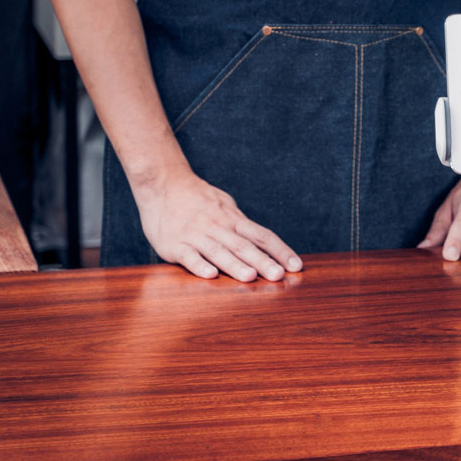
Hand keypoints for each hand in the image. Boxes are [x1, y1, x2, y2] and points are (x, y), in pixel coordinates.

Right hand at [131, 168, 302, 280]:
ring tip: (250, 277)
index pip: (262, 235)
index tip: (297, 266)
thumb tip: (264, 241)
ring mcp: (196, 235)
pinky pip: (189, 256)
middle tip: (278, 276)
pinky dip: (199, 265)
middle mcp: (218, 227)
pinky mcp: (175, 245)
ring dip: (235, 265)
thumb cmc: (197, 198)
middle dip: (262, 262)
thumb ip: (241, 224)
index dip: (280, 251)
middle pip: (244, 245)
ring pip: (219, 252)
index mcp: (233, 219)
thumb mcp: (225, 205)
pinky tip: (210, 275)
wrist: (163, 182)